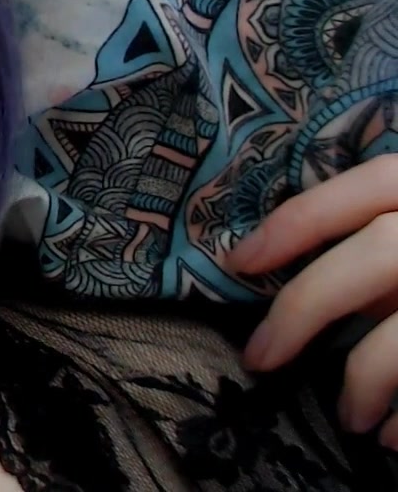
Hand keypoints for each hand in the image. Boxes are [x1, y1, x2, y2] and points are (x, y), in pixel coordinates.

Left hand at [232, 153, 397, 448]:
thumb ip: (387, 241)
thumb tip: (296, 279)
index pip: (373, 183)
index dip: (302, 218)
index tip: (239, 261)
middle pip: (383, 252)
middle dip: (308, 305)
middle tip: (258, 357)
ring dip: (367, 377)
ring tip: (349, 420)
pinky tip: (395, 438)